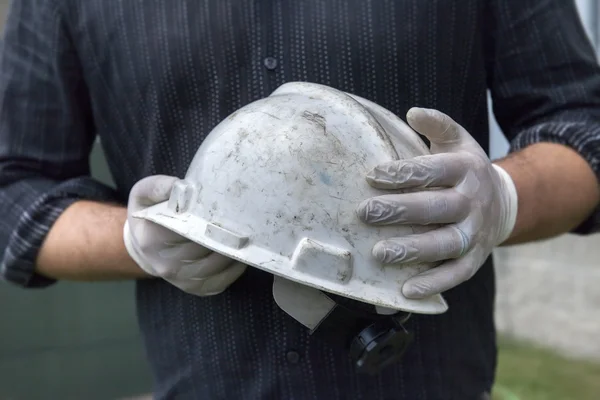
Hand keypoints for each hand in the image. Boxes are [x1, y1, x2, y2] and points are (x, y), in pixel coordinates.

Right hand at [123, 175, 246, 295]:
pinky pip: (220, 282)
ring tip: (243, 237)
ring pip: (215, 266)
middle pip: (204, 249)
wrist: (142, 246)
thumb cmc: (148, 216)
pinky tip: (239, 255)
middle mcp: (165, 265)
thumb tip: (181, 186)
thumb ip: (160, 187)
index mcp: (152, 239)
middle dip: (223, 236)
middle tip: (240, 223)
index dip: (207, 221)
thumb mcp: (144, 194)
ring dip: (232, 252)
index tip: (222, 210)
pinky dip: (234, 269)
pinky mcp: (193, 289)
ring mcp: (180, 280)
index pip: (186, 230)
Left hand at [357, 107, 517, 298]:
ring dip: (413, 249)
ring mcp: (476, 232)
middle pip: (437, 207)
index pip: (432, 170)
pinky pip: (456, 273)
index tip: (370, 176)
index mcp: (466, 169)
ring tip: (379, 253)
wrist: (503, 201)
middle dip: (400, 210)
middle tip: (364, 213)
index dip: (402, 173)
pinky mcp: (476, 258)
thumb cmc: (465, 169)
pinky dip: (434, 283)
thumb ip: (437, 125)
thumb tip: (412, 112)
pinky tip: (406, 291)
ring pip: (446, 243)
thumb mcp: (457, 141)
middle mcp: (473, 201)